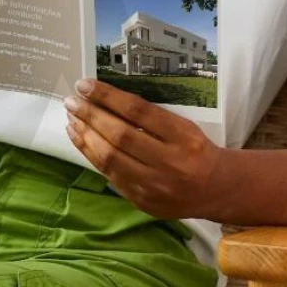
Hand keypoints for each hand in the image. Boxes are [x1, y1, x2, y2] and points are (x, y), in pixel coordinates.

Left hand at [63, 79, 221, 219]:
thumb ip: (150, 117)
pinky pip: (108, 174)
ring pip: (109, 158)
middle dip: (90, 115)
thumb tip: (105, 99)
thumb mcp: (183, 127)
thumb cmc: (195, 150)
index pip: (138, 111)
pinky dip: (90, 154)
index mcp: (183, 137)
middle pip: (120, 135)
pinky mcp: (141, 200)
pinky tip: (79, 138)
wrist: (216, 190)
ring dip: (85, 135)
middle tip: (71, 101)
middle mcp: (169, 163)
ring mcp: (154, 185)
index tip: (85, 85)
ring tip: (71, 118)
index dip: (107, 96)